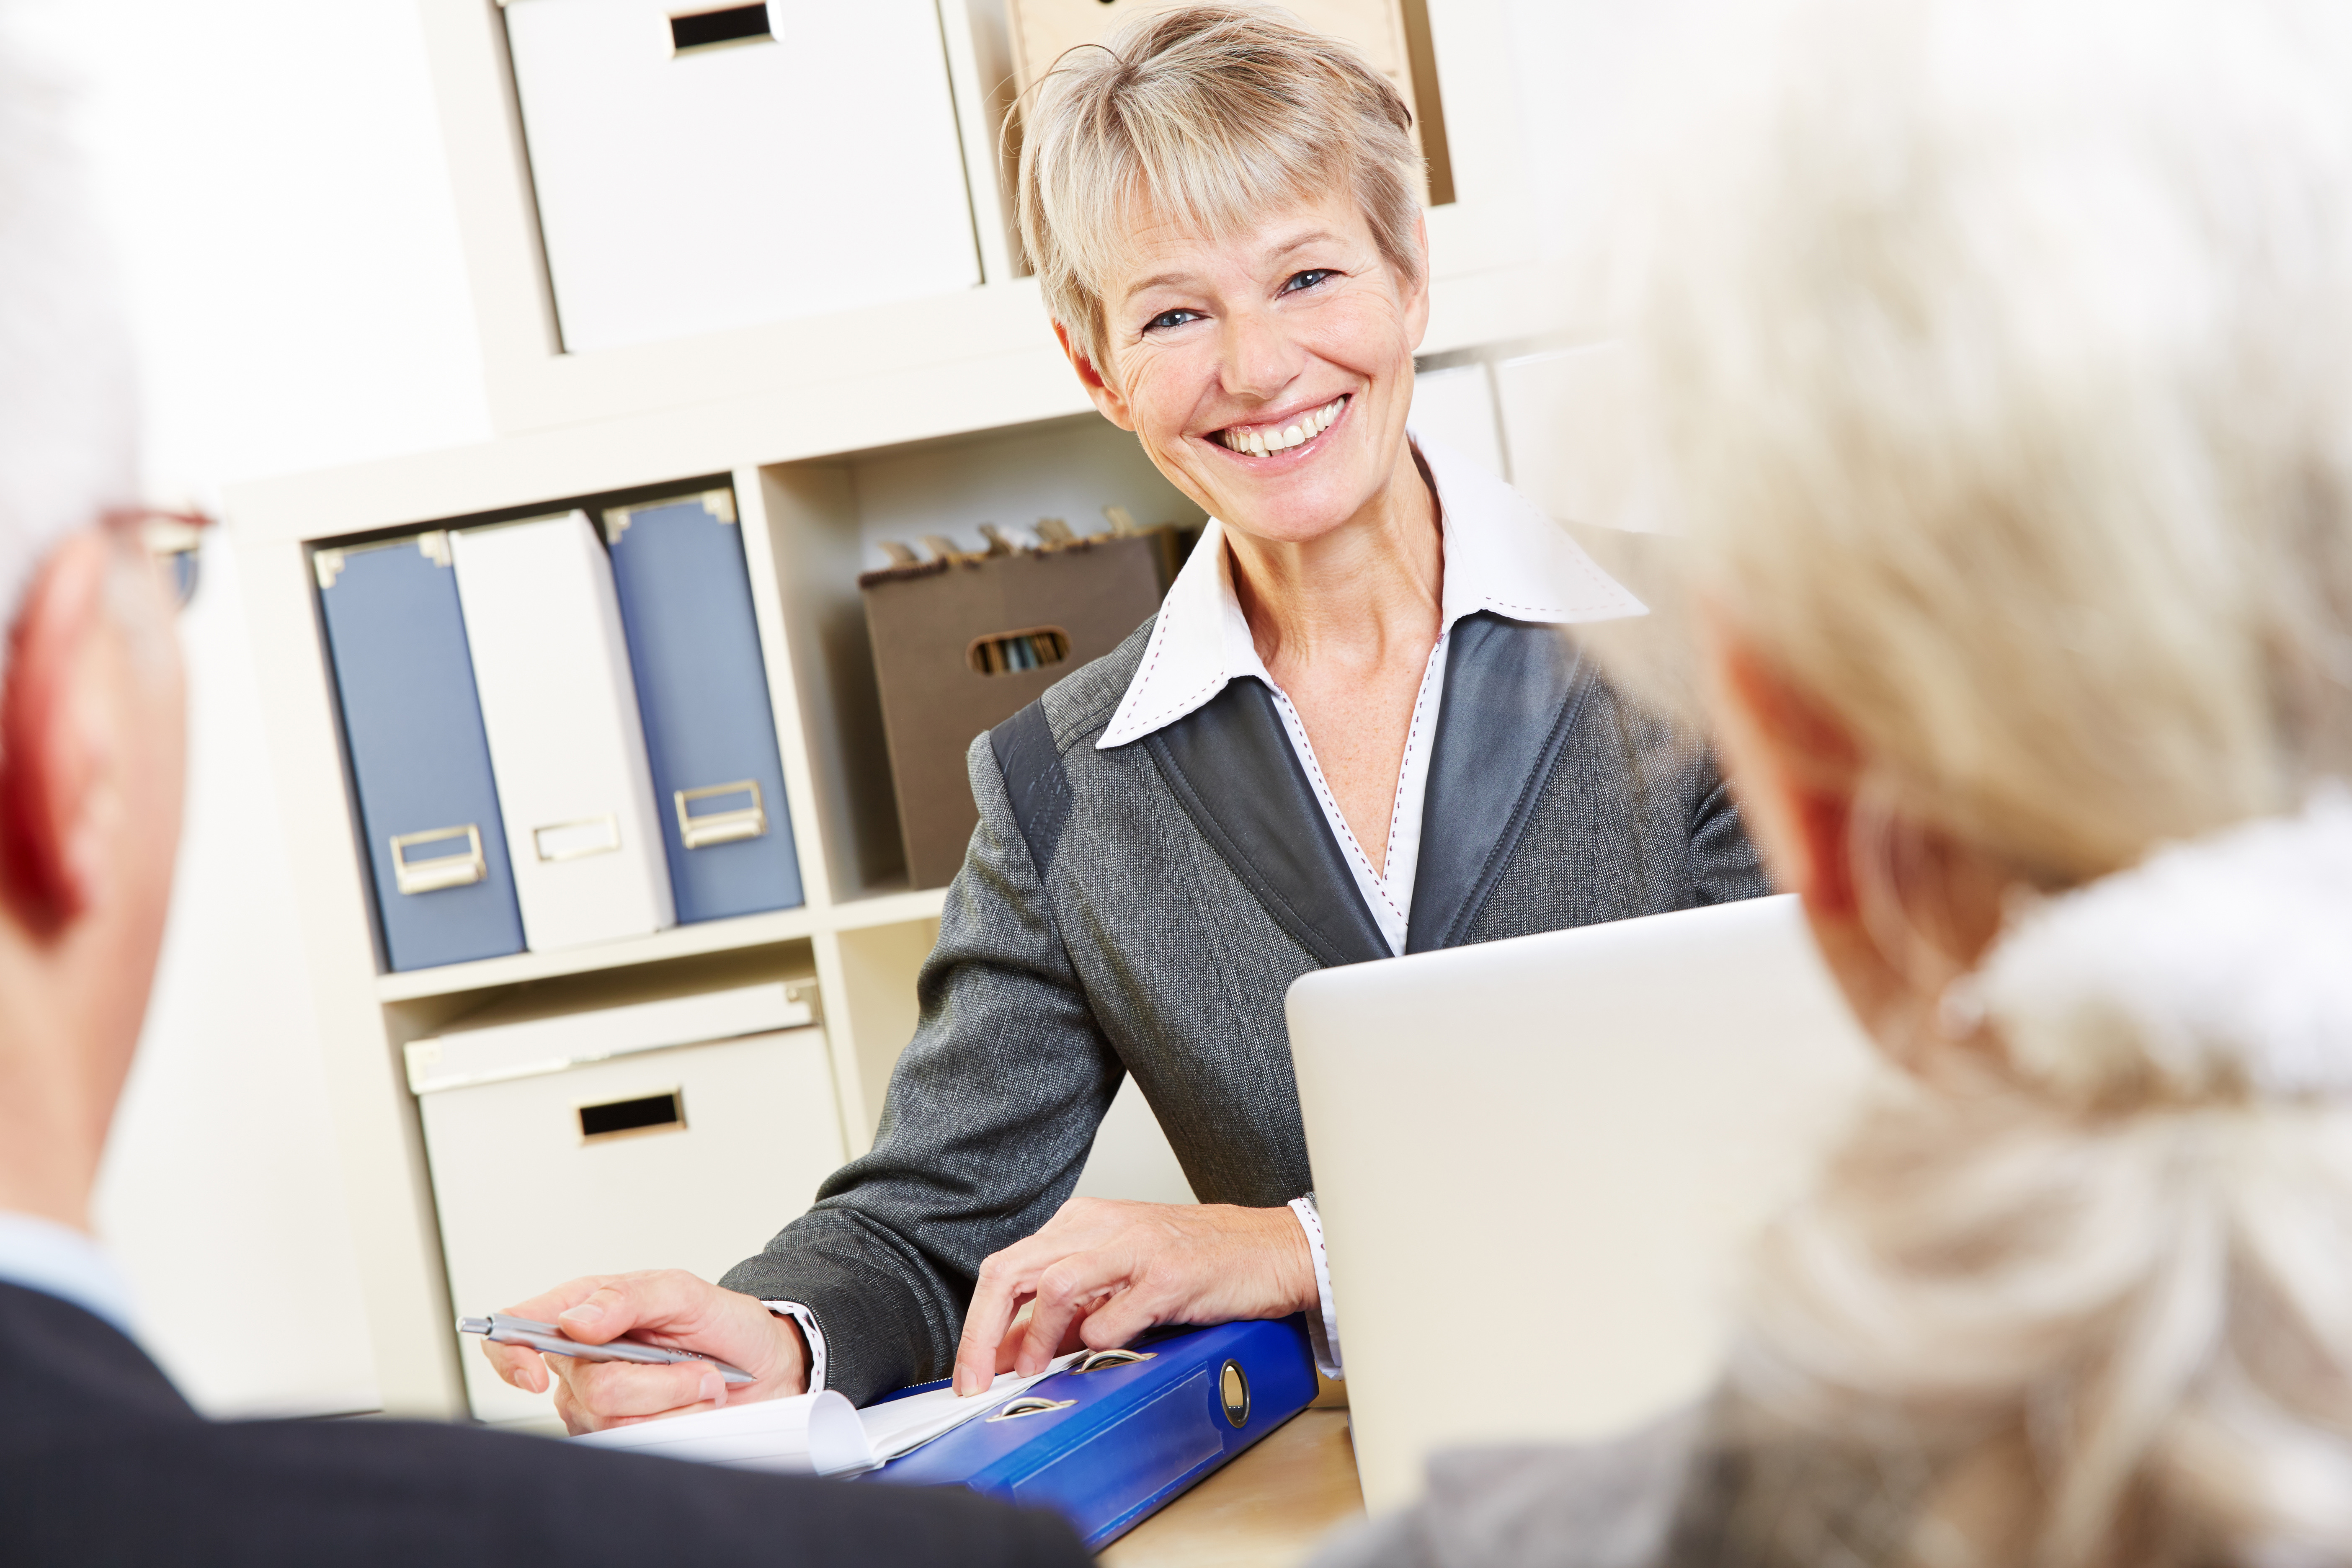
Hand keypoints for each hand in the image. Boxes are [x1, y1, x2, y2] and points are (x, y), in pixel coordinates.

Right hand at [480, 1269, 808, 1433]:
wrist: (765, 1363)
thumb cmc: (720, 1322)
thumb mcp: (683, 1291)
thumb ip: (627, 1297)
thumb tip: (575, 1320)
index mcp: (584, 1311)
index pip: (515, 1330)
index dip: (510, 1356)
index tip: (535, 1374)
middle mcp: (583, 1361)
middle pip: (591, 1392)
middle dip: (658, 1383)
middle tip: (697, 1366)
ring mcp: (600, 1405)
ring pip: (617, 1423)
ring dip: (675, 1403)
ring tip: (702, 1382)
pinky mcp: (624, 1436)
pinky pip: (638, 1444)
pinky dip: (678, 1424)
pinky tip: (694, 1407)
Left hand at [952, 1199, 1314, 1394]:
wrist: (1268, 1249)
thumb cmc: (1194, 1262)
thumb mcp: (1115, 1279)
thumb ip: (1062, 1312)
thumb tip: (1008, 1351)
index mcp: (1078, 1224)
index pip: (1004, 1270)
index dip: (977, 1326)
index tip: (969, 1371)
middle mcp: (1098, 1227)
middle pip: (1010, 1273)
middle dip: (983, 1335)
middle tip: (977, 1382)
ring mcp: (1132, 1248)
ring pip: (1053, 1287)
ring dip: (1036, 1338)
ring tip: (1038, 1369)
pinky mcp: (1167, 1274)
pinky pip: (1113, 1313)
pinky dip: (1099, 1339)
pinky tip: (1105, 1348)